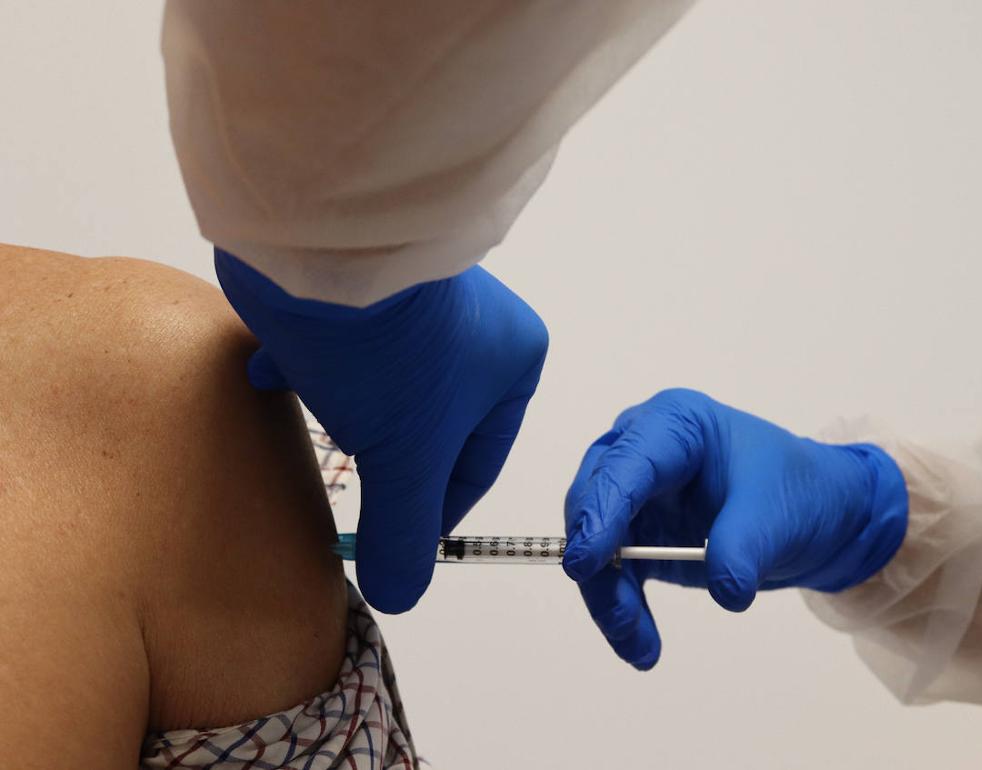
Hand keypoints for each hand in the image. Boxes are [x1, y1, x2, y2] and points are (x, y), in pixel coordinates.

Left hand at [216, 250, 547, 612]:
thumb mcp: (406, 459)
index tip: (390, 538)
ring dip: (343, 406)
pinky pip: (343, 339)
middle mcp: (475, 324)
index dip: (430, 510)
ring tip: (316, 415)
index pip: (476, 462)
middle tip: (349, 468)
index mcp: (512, 359)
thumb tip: (400, 594)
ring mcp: (418, 297)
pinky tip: (277, 373)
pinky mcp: (363, 279)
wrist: (322, 239)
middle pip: (426, 424)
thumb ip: (405, 535)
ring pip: (382, 383)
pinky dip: (311, 364)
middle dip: (380, 451)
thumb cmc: (392, 351)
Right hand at [562, 389, 906, 668]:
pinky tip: (643, 646)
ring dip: (610, 600)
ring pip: (598, 546)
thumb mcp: (778, 512)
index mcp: (674, 425)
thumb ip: (745, 545)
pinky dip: (623, 611)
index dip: (601, 511)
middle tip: (617, 616)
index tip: (585, 561)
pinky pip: (615, 574)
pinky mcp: (638, 534)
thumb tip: (724, 590)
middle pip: (595, 503)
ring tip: (642, 649)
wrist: (816, 514)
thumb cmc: (796, 490)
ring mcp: (636, 494)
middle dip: (601, 564)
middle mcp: (642, 452)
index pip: (625, 465)